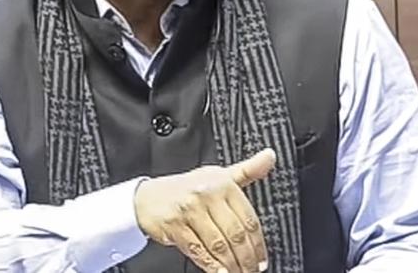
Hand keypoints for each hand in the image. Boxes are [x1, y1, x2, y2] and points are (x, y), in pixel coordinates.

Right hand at [133, 148, 274, 272]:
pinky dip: (211, 266)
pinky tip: (220, 272)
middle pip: (235, 234)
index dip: (258, 243)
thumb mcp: (218, 175)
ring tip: (239, 272)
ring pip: (218, 245)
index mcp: (222, 183)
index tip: (262, 259)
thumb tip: (270, 157)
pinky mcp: (174, 226)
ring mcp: (189, 210)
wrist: (147, 197)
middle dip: (247, 258)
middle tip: (252, 270)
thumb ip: (248, 170)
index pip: (248, 218)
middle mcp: (206, 194)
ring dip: (232, 264)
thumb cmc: (187, 188)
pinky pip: (198, 251)